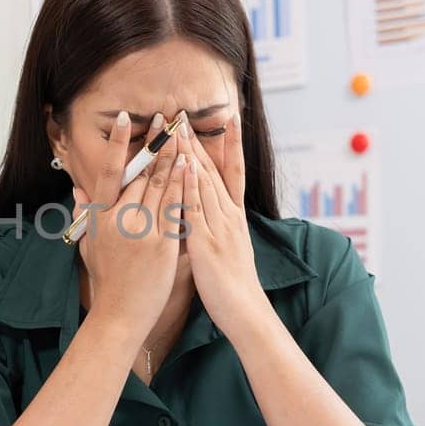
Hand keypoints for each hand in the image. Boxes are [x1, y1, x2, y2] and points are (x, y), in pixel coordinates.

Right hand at [71, 112, 186, 337]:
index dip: (116, 143)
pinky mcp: (161, 243)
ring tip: (181, 131)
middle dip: (154, 143)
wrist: (120, 314)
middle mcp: (118, 219)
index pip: (108, 171)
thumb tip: (77, 189)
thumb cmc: (105, 280)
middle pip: (139, 173)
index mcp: (99, 217)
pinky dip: (183, 184)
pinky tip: (191, 165)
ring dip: (172, 155)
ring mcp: (140, 230)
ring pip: (160, 184)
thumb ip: (84, 214)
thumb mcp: (88, 244)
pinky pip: (175, 207)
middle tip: (166, 116)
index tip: (125, 118)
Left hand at [176, 112, 271, 339]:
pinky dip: (191, 185)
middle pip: (214, 170)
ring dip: (191, 154)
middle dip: (199, 141)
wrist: (245, 311)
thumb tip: (199, 218)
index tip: (227, 119)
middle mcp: (229, 215)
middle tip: (186, 114)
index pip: (232, 172)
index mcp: (234, 217)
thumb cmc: (231, 286)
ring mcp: (220, 226)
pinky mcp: (208, 241)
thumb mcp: (224, 250)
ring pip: (204, 183)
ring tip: (179, 128)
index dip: (229, 145)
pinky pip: (198, 208)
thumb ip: (213, 230)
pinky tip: (184, 166)